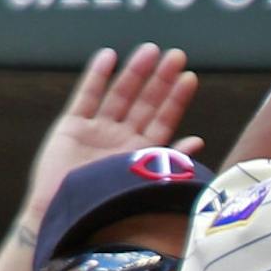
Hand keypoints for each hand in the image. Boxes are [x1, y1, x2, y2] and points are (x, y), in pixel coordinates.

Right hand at [24, 44, 201, 225]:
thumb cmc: (111, 209)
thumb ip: (171, 160)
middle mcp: (122, 139)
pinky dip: (96, 77)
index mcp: (142, 154)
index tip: (190, 77)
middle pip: (145, 103)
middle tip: (176, 55)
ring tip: (150, 51)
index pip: (164, 120)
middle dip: (161, 80)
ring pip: (119, 95)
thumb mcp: (148, 182)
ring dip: (134, 73)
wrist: (71, 219)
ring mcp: (97, 132)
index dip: (176, 99)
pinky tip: (109, 57)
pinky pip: (86, 97)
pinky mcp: (72, 128)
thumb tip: (200, 141)